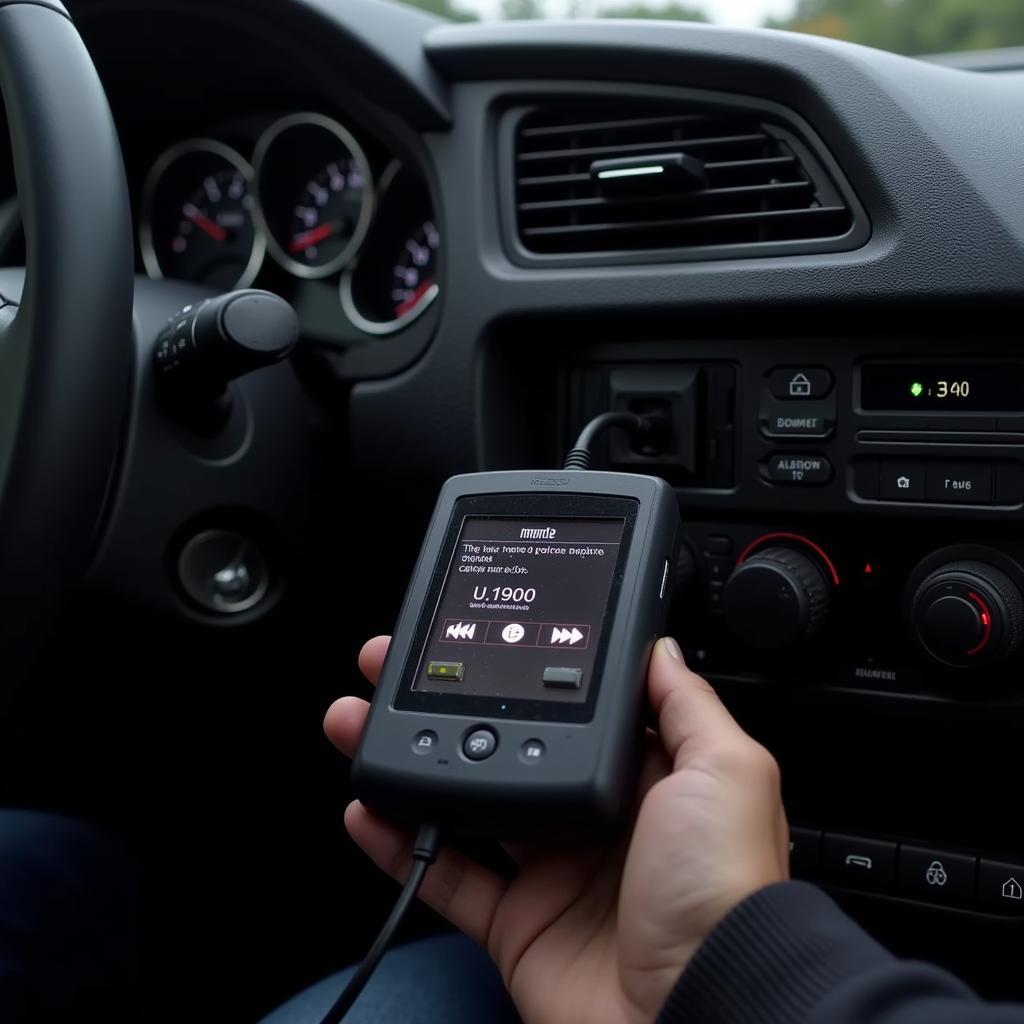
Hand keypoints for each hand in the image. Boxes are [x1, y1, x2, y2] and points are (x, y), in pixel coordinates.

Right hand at [325, 637, 788, 1023]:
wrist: (699, 1009)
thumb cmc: (725, 892)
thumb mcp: (727, 772)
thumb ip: (687, 706)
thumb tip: (659, 649)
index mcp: (644, 777)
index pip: (571, 709)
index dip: (522, 673)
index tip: (477, 643)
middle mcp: (595, 818)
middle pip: (508, 745)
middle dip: (450, 706)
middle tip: (396, 672)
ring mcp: (552, 870)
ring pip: (468, 801)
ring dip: (414, 762)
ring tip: (362, 723)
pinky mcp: (518, 924)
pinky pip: (447, 876)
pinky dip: (401, 844)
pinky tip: (370, 809)